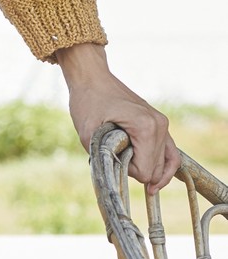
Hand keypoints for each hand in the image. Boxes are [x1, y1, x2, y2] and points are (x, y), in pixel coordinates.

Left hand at [54, 43, 180, 193]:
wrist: (92, 76)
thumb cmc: (87, 101)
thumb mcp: (87, 133)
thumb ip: (102, 158)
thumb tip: (115, 177)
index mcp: (145, 128)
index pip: (145, 171)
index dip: (127, 171)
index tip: (111, 156)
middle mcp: (159, 125)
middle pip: (156, 169)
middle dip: (137, 170)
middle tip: (116, 157)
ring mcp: (162, 123)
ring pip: (167, 162)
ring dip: (152, 172)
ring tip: (141, 182)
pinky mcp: (159, 122)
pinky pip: (170, 151)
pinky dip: (165, 166)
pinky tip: (157, 180)